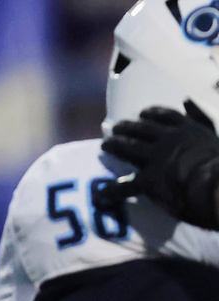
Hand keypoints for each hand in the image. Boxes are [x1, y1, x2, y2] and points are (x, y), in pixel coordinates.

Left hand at [99, 104, 218, 229]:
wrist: (218, 183)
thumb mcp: (216, 135)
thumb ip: (201, 118)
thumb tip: (186, 99)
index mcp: (188, 130)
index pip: (165, 117)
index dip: (152, 114)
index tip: (142, 113)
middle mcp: (169, 140)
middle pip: (141, 129)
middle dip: (126, 127)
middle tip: (115, 127)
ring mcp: (157, 159)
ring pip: (128, 148)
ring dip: (114, 145)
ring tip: (104, 145)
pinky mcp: (149, 180)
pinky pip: (125, 186)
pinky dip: (113, 190)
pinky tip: (102, 193)